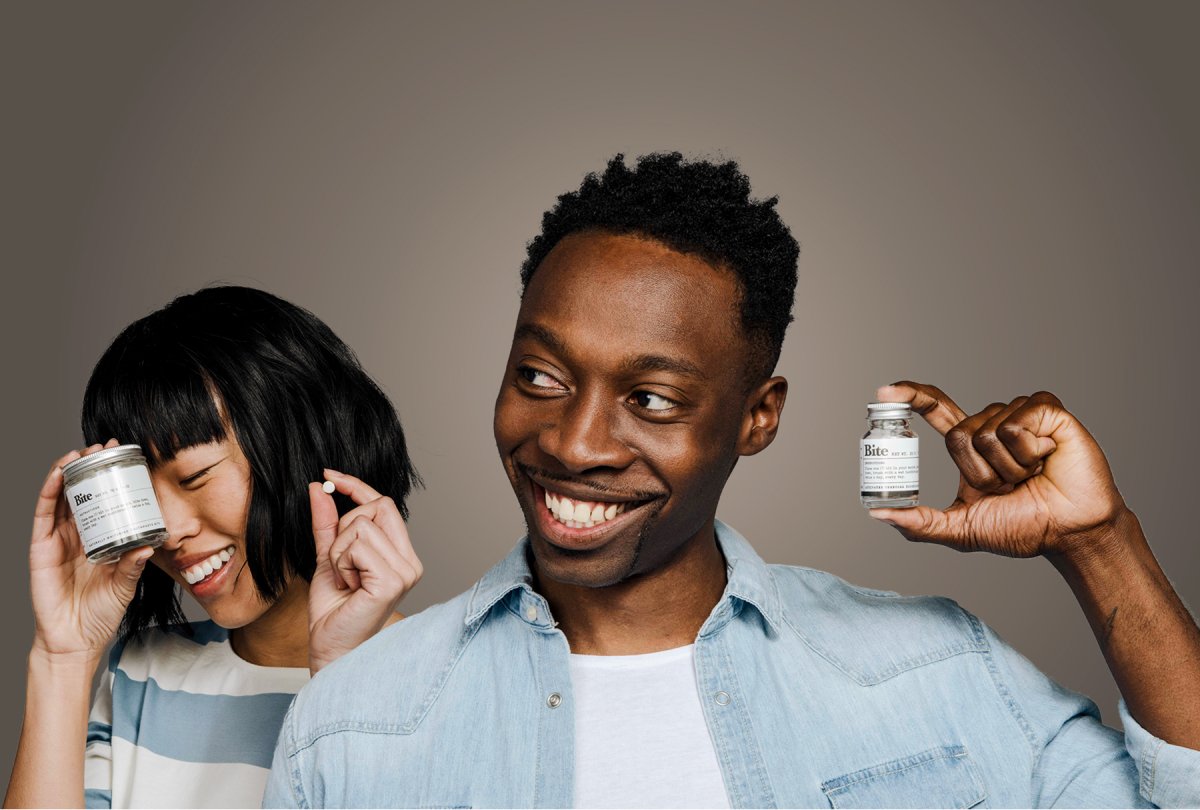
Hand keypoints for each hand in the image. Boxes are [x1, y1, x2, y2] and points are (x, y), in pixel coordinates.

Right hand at [29, 440, 153, 659]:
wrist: (76, 640)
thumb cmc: (101, 613)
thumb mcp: (125, 585)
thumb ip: (134, 565)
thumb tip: (149, 544)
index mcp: (101, 539)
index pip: (107, 501)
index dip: (114, 479)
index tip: (128, 457)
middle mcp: (79, 535)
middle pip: (84, 492)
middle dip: (93, 467)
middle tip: (106, 446)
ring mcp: (59, 540)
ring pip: (62, 497)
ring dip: (70, 471)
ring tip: (82, 451)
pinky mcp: (41, 548)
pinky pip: (44, 514)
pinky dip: (49, 490)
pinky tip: (58, 473)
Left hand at [307, 468, 422, 672]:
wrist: (330, 650)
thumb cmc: (333, 612)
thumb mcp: (328, 558)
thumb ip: (326, 523)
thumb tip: (319, 486)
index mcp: (402, 554)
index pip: (383, 502)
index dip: (355, 485)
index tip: (328, 474)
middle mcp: (410, 561)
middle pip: (374, 507)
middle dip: (342, 529)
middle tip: (339, 564)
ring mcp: (405, 572)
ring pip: (360, 527)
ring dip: (338, 552)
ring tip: (344, 580)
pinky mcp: (392, 581)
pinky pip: (356, 547)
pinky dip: (341, 563)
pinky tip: (347, 586)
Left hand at [869, 382, 1128, 559]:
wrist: (1070, 532)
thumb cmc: (1024, 528)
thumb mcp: (962, 529)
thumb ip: (920, 523)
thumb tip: (878, 515)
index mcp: (972, 444)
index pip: (936, 409)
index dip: (912, 396)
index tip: (884, 392)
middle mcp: (993, 423)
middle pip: (959, 436)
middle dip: (981, 473)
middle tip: (1010, 487)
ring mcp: (1020, 413)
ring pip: (988, 432)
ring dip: (1009, 468)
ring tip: (1032, 476)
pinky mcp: (1048, 410)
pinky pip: (1016, 426)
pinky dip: (1030, 453)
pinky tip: (1048, 459)